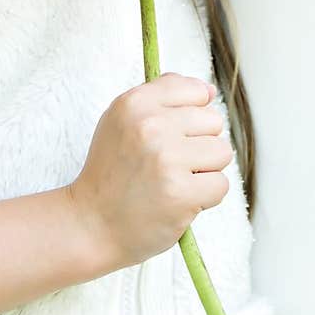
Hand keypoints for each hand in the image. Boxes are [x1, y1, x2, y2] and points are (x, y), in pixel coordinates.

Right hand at [68, 73, 231, 269]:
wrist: (92, 224)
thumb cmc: (112, 173)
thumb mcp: (122, 121)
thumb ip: (163, 97)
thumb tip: (210, 90)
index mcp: (135, 102)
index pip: (196, 91)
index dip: (191, 116)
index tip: (171, 135)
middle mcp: (150, 125)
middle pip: (213, 122)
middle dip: (198, 145)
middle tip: (167, 165)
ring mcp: (167, 159)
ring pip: (222, 152)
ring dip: (205, 171)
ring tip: (174, 181)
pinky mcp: (181, 192)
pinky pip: (221, 185)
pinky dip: (205, 197)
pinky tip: (177, 200)